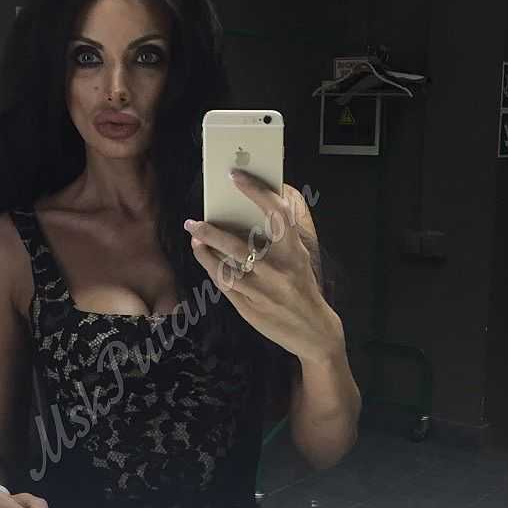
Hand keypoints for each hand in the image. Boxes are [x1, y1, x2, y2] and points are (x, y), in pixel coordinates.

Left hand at [184, 171, 339, 361]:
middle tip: (193, 220)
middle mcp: (277, 270)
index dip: (255, 190)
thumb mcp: (299, 260)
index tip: (234, 176)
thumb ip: (278, 241)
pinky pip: (223, 283)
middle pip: (236, 245)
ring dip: (204, 249)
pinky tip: (202, 255)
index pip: (276, 212)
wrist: (314, 331)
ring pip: (224, 266)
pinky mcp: (249, 308)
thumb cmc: (302, 288)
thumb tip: (245, 217)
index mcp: (294, 252)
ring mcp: (262, 291)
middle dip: (210, 231)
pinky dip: (209, 267)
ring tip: (194, 236)